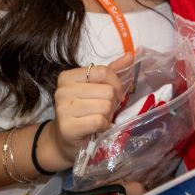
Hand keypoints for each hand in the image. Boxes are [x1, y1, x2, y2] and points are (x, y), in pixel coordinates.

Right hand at [46, 52, 134, 167]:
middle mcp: (62, 90)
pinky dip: (103, 126)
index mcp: (68, 76)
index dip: (115, 84)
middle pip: (107, 90)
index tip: (113, 94)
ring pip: (105, 106)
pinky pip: (99, 121)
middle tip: (103, 110)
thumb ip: (113, 70)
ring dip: (107, 116)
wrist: (64, 140)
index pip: (104, 71)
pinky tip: (96, 128)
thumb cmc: (84, 111)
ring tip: (98, 118)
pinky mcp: (68, 127)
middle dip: (112, 103)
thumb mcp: (96, 88)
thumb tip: (132, 54)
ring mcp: (63, 109)